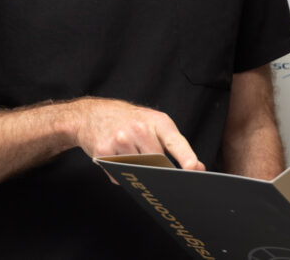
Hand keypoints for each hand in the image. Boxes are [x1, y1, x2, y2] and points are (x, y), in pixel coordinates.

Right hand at [70, 97, 204, 170]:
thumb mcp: (154, 123)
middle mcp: (139, 128)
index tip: (193, 169)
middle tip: (146, 157)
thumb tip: (197, 169)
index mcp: (158, 121)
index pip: (175, 142)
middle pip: (157, 162)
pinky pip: (119, 175)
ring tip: (128, 152)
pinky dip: (120, 173)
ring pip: (138, 170)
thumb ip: (175, 145)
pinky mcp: (104, 152)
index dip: (186, 157)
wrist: (92, 114)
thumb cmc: (129, 120)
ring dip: (135, 170)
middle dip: (156, 167)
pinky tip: (116, 157)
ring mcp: (120, 140)